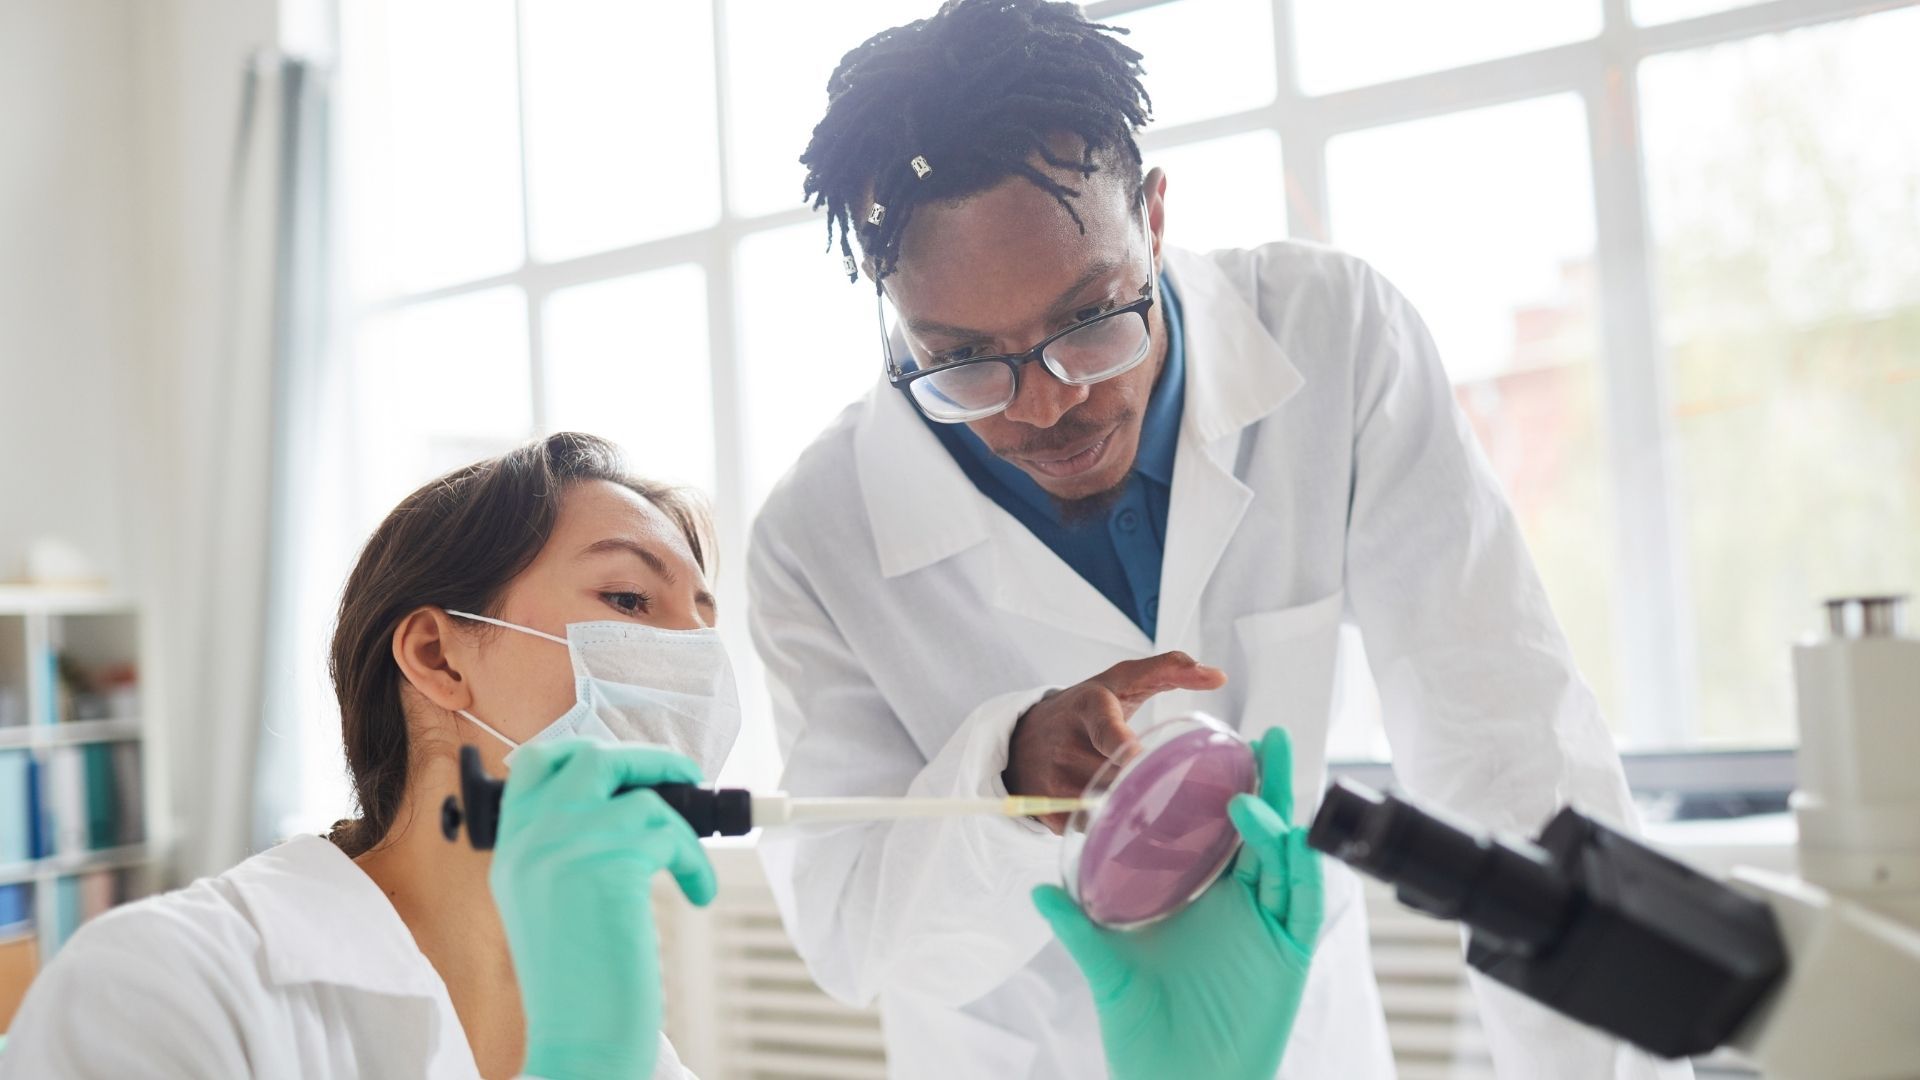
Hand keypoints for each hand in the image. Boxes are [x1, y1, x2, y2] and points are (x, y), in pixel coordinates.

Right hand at [489, 739, 717, 1079]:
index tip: (630, 766)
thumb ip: (568, 848)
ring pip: (644, 800)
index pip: (536, 763)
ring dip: (684, 833)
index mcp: (512, 849)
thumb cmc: (579, 980)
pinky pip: (671, 834)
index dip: (587, 752)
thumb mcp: (551, 901)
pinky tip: (699, 893)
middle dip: (648, 760)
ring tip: (692, 873)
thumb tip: (632, 802)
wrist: (578, 1039)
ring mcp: (564, 848)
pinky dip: (695, 862)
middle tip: (685, 777)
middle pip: (591, 758)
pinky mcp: (606, 864)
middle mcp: (530, 841)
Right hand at [1004, 652, 1226, 831]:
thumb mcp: (1120, 681)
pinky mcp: (1046, 808)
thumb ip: (1168, 669)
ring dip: (1128, 807)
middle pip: (1118, 775)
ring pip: (1106, 804)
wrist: (1025, 736)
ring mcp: (1052, 778)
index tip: (1137, 757)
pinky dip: (1108, 824)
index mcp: (1090, 707)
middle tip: (1164, 789)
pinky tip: (1111, 812)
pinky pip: (1090, 825)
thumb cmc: (1088, 707)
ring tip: (1134, 794)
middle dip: (1142, 784)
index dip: (1121, 745)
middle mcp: (1066, 744)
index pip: (1106, 729)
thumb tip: (1220, 676)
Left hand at [1033, 728, 1322, 1079]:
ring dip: (1277, 820)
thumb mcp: (1108, 971)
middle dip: (1270, 784)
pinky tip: (1284, 837)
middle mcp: (1241, 906)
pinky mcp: (1288, 953)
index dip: (1228, 790)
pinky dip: (1298, 867)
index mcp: (1202, 900)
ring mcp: (1267, 927)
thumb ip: (1078, 930)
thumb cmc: (1146, 1033)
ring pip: (1286, 859)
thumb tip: (1038, 891)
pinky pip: (1303, 902)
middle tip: (1268, 738)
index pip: (1221, 833)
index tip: (1220, 748)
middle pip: (1264, 832)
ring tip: (1253, 787)